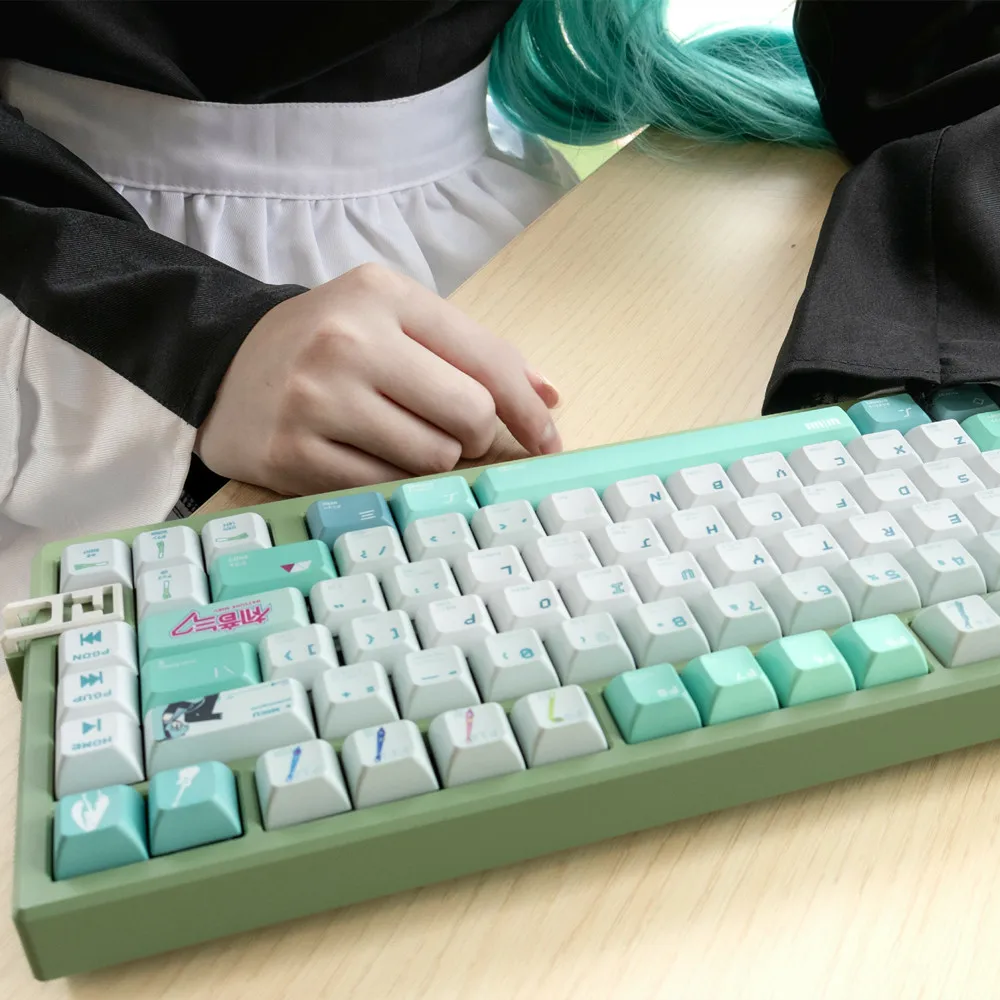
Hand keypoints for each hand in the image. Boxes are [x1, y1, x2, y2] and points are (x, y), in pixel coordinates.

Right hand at [196, 263, 560, 494]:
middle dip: (476, 437)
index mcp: (383, 295)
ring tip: (398, 440)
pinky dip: (392, 481)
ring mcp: (316, 400)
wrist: (222, 365)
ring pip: (432, 459)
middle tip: (456, 436)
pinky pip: (385, 488)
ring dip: (433, 461)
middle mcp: (349, 342)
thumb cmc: (327, 343)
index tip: (546, 439)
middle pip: (469, 415)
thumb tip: (548, 397)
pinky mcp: (292, 455)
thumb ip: (471, 351)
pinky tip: (367, 458)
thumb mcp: (394, 319)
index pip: (487, 360)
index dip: (528, 410)